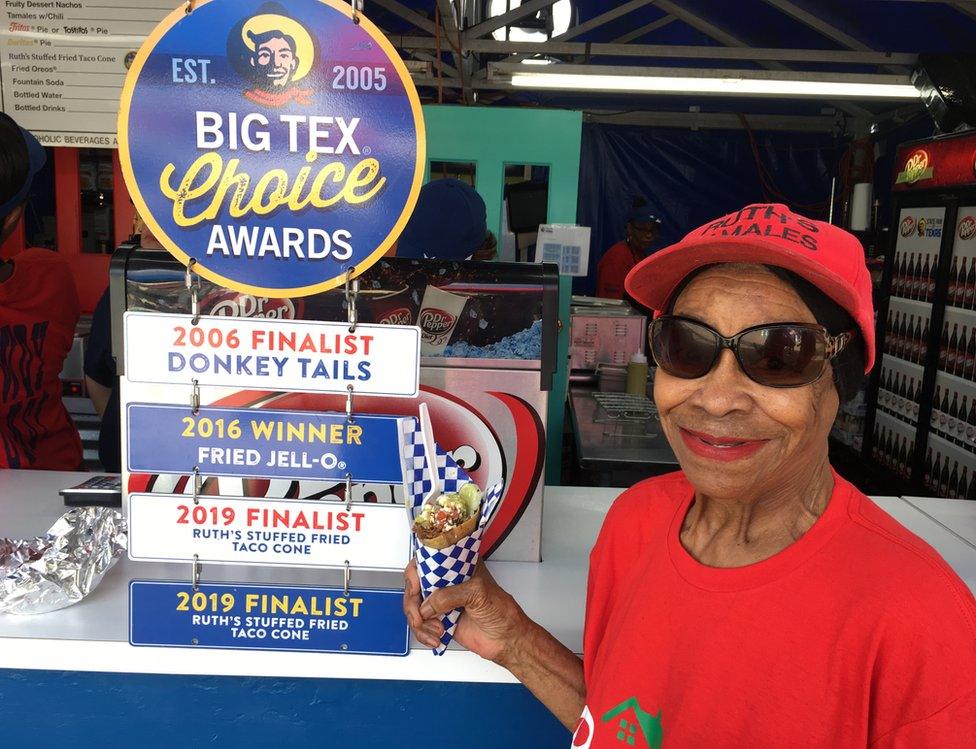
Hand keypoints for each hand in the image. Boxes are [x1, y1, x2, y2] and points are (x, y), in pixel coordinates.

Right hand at [403, 559, 525, 664]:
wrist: (506, 639)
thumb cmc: (502, 611)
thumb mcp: (478, 594)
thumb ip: (450, 596)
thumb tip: (427, 605)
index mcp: (457, 565)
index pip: (427, 559)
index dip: (416, 572)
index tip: (415, 586)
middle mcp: (447, 582)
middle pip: (414, 585)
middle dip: (412, 603)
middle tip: (419, 615)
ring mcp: (442, 601)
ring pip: (414, 607)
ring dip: (419, 622)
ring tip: (436, 629)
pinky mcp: (439, 620)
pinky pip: (420, 625)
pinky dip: (423, 633)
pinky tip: (435, 637)